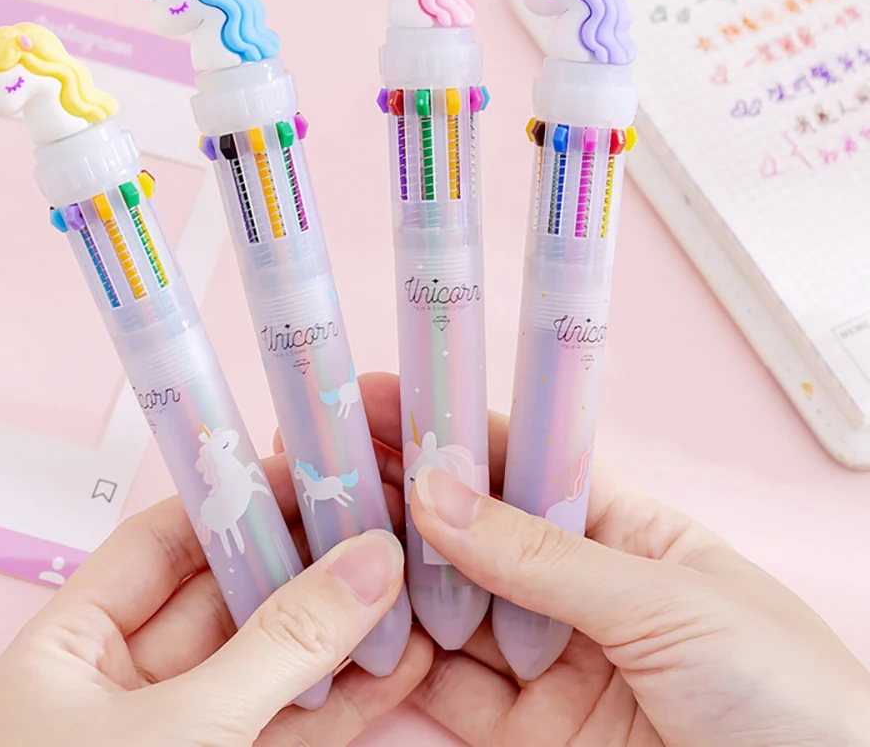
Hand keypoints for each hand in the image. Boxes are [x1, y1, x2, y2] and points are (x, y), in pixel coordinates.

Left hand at [0, 452, 431, 746]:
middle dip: (306, 564)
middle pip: (226, 595)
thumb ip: (284, 641)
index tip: (311, 473)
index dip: (236, 503)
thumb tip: (372, 558)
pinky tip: (402, 660)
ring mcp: (183, 733)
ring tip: (407, 584)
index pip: (160, 544)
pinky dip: (345, 694)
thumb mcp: (193, 732)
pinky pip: (292, 720)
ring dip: (339, 627)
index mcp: (68, 656)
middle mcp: (120, 687)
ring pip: (269, 657)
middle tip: (377, 522)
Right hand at [359, 373, 869, 746]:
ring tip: (322, 535)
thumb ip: (542, 556)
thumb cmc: (789, 695)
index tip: (384, 397)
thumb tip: (437, 489)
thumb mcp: (667, 604)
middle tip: (326, 460)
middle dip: (402, 496)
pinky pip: (450, 694)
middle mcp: (577, 592)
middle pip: (471, 534)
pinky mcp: (530, 738)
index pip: (522, 463)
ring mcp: (549, 666)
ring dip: (387, 578)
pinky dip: (401, 666)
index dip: (452, 428)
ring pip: (449, 610)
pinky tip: (357, 631)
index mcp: (624, 533)